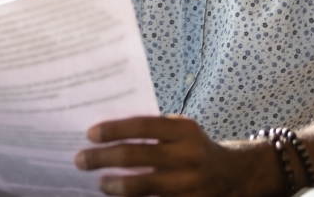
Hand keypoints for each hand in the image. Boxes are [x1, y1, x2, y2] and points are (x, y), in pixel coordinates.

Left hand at [74, 115, 249, 195]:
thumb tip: (106, 135)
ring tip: (100, 183)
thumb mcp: (180, 131)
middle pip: (138, 156)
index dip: (114, 130)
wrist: (232, 175)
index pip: (143, 126)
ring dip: (115, 185)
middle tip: (81, 159)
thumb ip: (152, 131)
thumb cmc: (194, 148)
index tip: (90, 134)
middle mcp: (189, 155)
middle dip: (104, 158)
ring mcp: (190, 183)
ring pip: (144, 186)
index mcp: (184, 130)